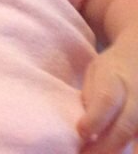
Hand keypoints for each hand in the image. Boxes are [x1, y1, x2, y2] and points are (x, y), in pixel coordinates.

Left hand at [78, 29, 137, 152]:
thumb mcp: (95, 74)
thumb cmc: (111, 69)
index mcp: (115, 78)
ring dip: (116, 152)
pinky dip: (128, 150)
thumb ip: (91, 97)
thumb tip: (84, 129)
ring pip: (136, 138)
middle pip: (125, 126)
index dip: (95, 119)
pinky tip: (113, 152)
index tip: (81, 132)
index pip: (107, 100)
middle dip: (104, 147)